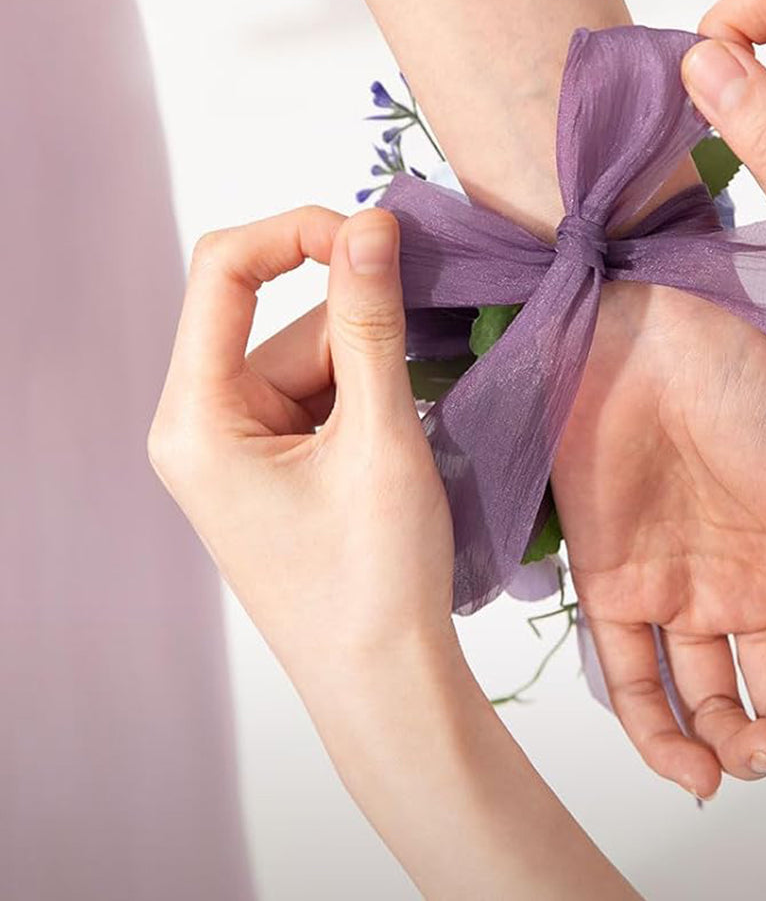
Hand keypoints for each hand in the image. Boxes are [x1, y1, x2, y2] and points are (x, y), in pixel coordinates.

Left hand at [148, 204, 457, 692]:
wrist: (387, 686)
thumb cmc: (373, 581)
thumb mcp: (379, 436)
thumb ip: (373, 320)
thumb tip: (371, 221)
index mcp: (194, 418)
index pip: (224, 270)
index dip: (298, 231)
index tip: (377, 233)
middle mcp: (200, 423)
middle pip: (284, 316)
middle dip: (361, 322)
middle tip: (428, 348)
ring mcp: (237, 444)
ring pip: (314, 351)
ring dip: (375, 362)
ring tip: (417, 424)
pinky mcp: (273, 461)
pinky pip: (323, 389)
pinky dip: (371, 391)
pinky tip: (404, 433)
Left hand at [553, 281, 765, 824]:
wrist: (651, 331)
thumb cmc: (757, 391)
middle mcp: (747, 588)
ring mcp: (680, 589)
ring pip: (712, 706)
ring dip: (740, 750)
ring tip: (759, 749)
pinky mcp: (612, 585)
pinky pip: (634, 682)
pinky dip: (662, 736)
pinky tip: (696, 765)